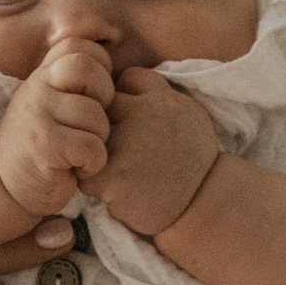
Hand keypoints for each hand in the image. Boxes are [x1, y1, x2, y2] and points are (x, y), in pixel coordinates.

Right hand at [0, 38, 113, 215]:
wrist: (6, 186)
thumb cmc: (42, 146)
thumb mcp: (52, 104)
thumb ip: (72, 83)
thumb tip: (117, 66)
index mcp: (43, 75)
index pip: (78, 46)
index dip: (99, 67)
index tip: (94, 96)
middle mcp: (37, 88)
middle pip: (85, 67)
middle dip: (104, 94)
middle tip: (95, 121)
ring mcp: (37, 114)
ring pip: (94, 113)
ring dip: (100, 138)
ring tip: (84, 152)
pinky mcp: (44, 146)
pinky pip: (90, 145)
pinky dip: (94, 162)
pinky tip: (81, 168)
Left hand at [98, 63, 222, 238]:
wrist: (202, 202)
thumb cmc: (193, 159)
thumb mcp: (187, 111)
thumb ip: (156, 91)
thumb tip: (122, 82)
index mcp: (158, 97)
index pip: (123, 83)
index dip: (122, 102)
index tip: (130, 123)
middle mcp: (139, 115)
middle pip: (99, 111)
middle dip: (100, 128)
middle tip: (118, 152)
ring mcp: (123, 145)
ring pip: (86, 141)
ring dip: (93, 157)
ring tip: (116, 172)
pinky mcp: (112, 177)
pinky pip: (83, 175)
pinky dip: (93, 186)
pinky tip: (113, 192)